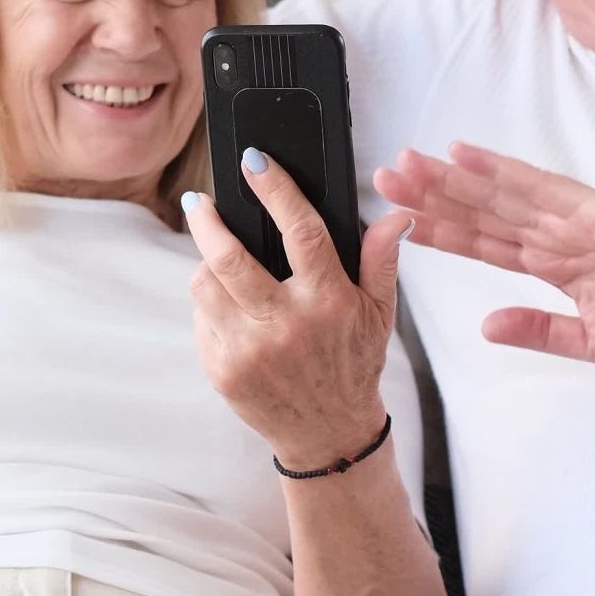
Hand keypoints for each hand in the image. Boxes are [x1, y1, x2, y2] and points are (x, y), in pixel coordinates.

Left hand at [184, 148, 411, 470]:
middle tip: (198, 201)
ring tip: (218, 258)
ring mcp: (249, 350)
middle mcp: (285, 325)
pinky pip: (201, 318)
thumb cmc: (353, 364)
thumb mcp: (378, 313)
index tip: (253, 160)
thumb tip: (396, 214)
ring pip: (204, 284)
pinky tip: (230, 307)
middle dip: (206, 221)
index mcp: (327, 302)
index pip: (301, 232)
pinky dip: (210, 304)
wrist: (328, 435)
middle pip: (230, 257)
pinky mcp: (223, 369)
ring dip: (205, 263)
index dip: (276, 190)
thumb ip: (381, 260)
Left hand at [372, 143, 594, 367]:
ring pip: (498, 195)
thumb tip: (485, 327)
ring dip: (451, 180)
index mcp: (555, 268)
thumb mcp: (591, 342)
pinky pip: (537, 186)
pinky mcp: (593, 210)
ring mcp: (572, 220)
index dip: (443, 232)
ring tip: (408, 165)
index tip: (400, 222)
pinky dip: (499, 170)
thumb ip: (538, 330)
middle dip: (432, 197)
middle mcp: (556, 237)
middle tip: (385, 179)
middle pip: (481, 213)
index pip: (484, 246)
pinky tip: (463, 155)